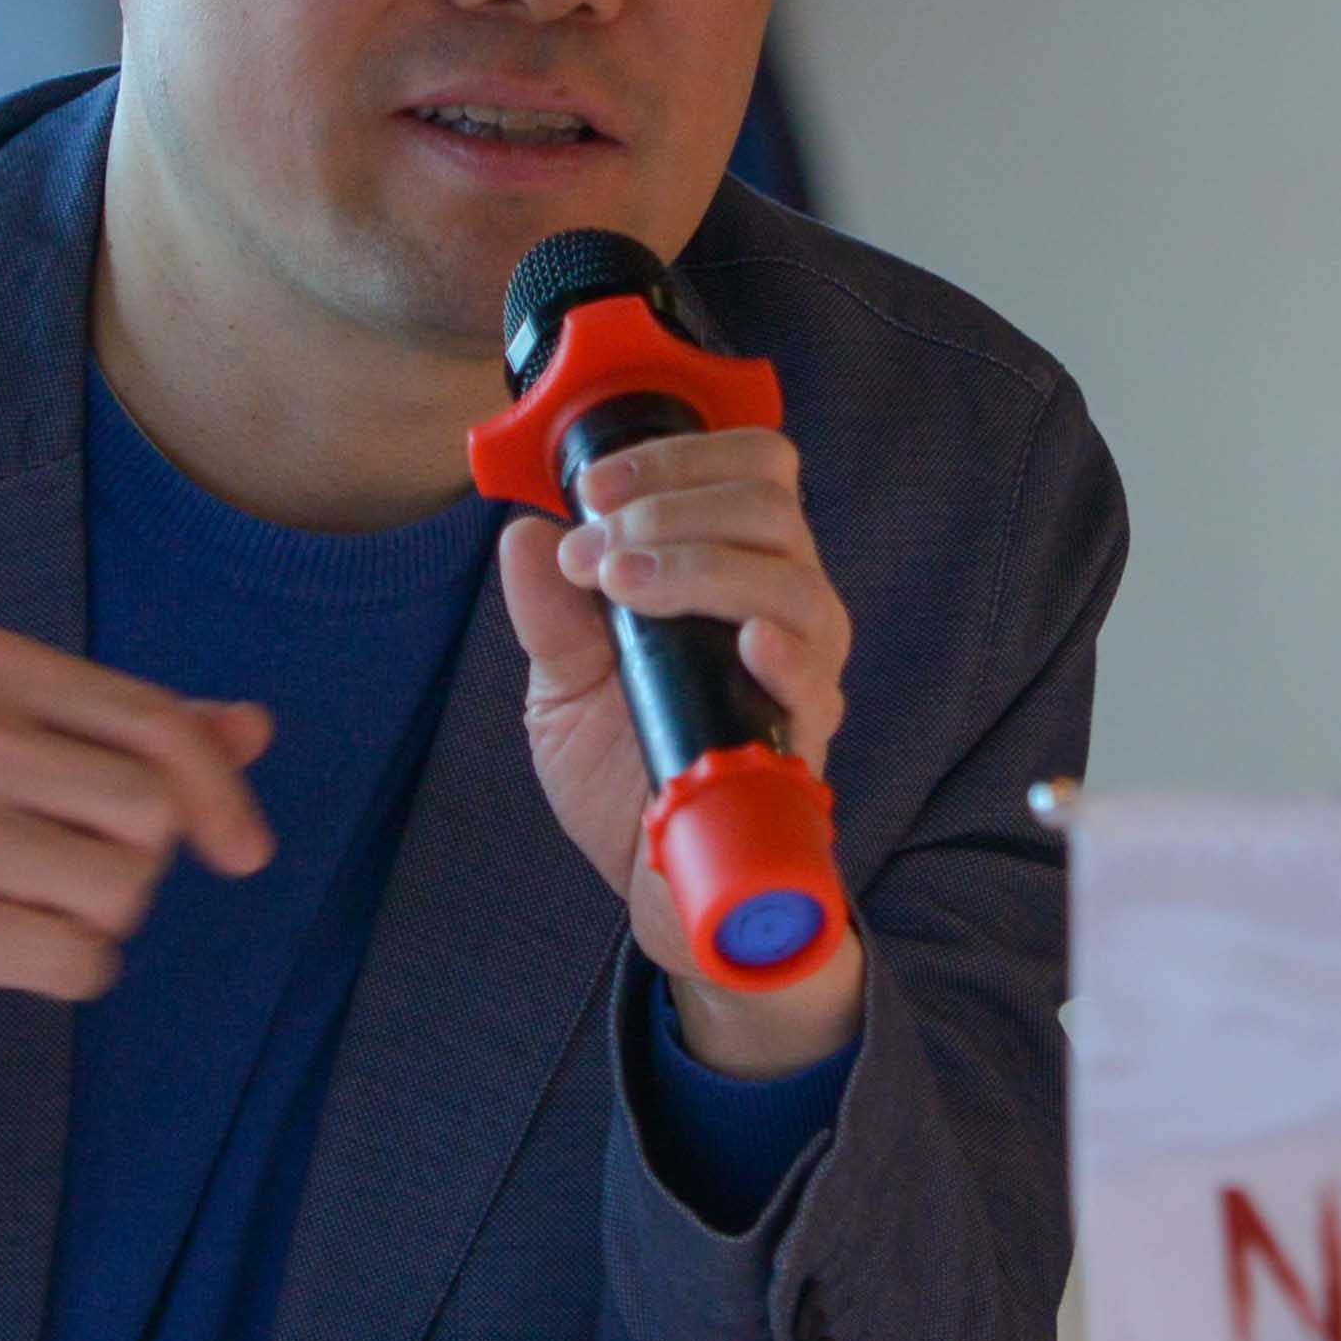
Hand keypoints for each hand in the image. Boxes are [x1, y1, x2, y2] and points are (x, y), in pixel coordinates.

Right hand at [0, 625, 275, 1019]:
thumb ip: (129, 725)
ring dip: (105, 915)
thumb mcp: (3, 722)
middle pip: (151, 815)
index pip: (155, 724)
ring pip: (124, 891)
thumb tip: (255, 728)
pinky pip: (81, 962)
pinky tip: (15, 945)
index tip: (243, 850)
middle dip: (140, 857)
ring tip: (35, 899)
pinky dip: (74, 967)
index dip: (220, 794)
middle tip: (71, 864)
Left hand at [495, 421, 859, 1073]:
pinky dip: (783, 649)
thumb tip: (523, 533)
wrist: (653, 883)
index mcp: (733, 570)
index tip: (593, 489)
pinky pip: (817, 681)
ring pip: (793, 580)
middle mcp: (783, 607)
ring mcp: (802, 673)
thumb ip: (548, 612)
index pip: (749, 468)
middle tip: (599, 548)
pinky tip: (744, 641)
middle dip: (675, 507)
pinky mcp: (805, 743)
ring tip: (623, 587)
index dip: (678, 457)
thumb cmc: (622, 772)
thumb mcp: (561, 686)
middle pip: (772, 505)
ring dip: (702, 565)